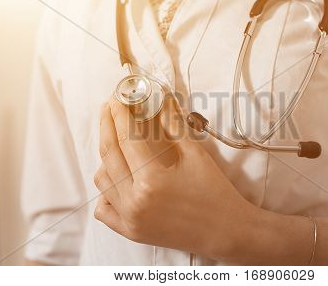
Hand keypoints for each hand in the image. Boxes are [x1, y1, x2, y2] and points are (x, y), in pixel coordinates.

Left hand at [94, 94, 255, 259]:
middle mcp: (134, 201)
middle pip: (109, 154)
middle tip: (110, 107)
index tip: (117, 96)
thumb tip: (160, 99)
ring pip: (102, 179)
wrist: (225, 231)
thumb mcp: (196, 154)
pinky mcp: (130, 231)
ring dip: (107, 156)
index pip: (127, 137)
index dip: (120, 113)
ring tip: (118, 140)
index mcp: (152, 180)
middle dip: (107, 125)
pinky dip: (106, 191)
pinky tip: (119, 178)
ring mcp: (129, 219)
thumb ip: (173, 125)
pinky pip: (103, 209)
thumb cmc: (215, 191)